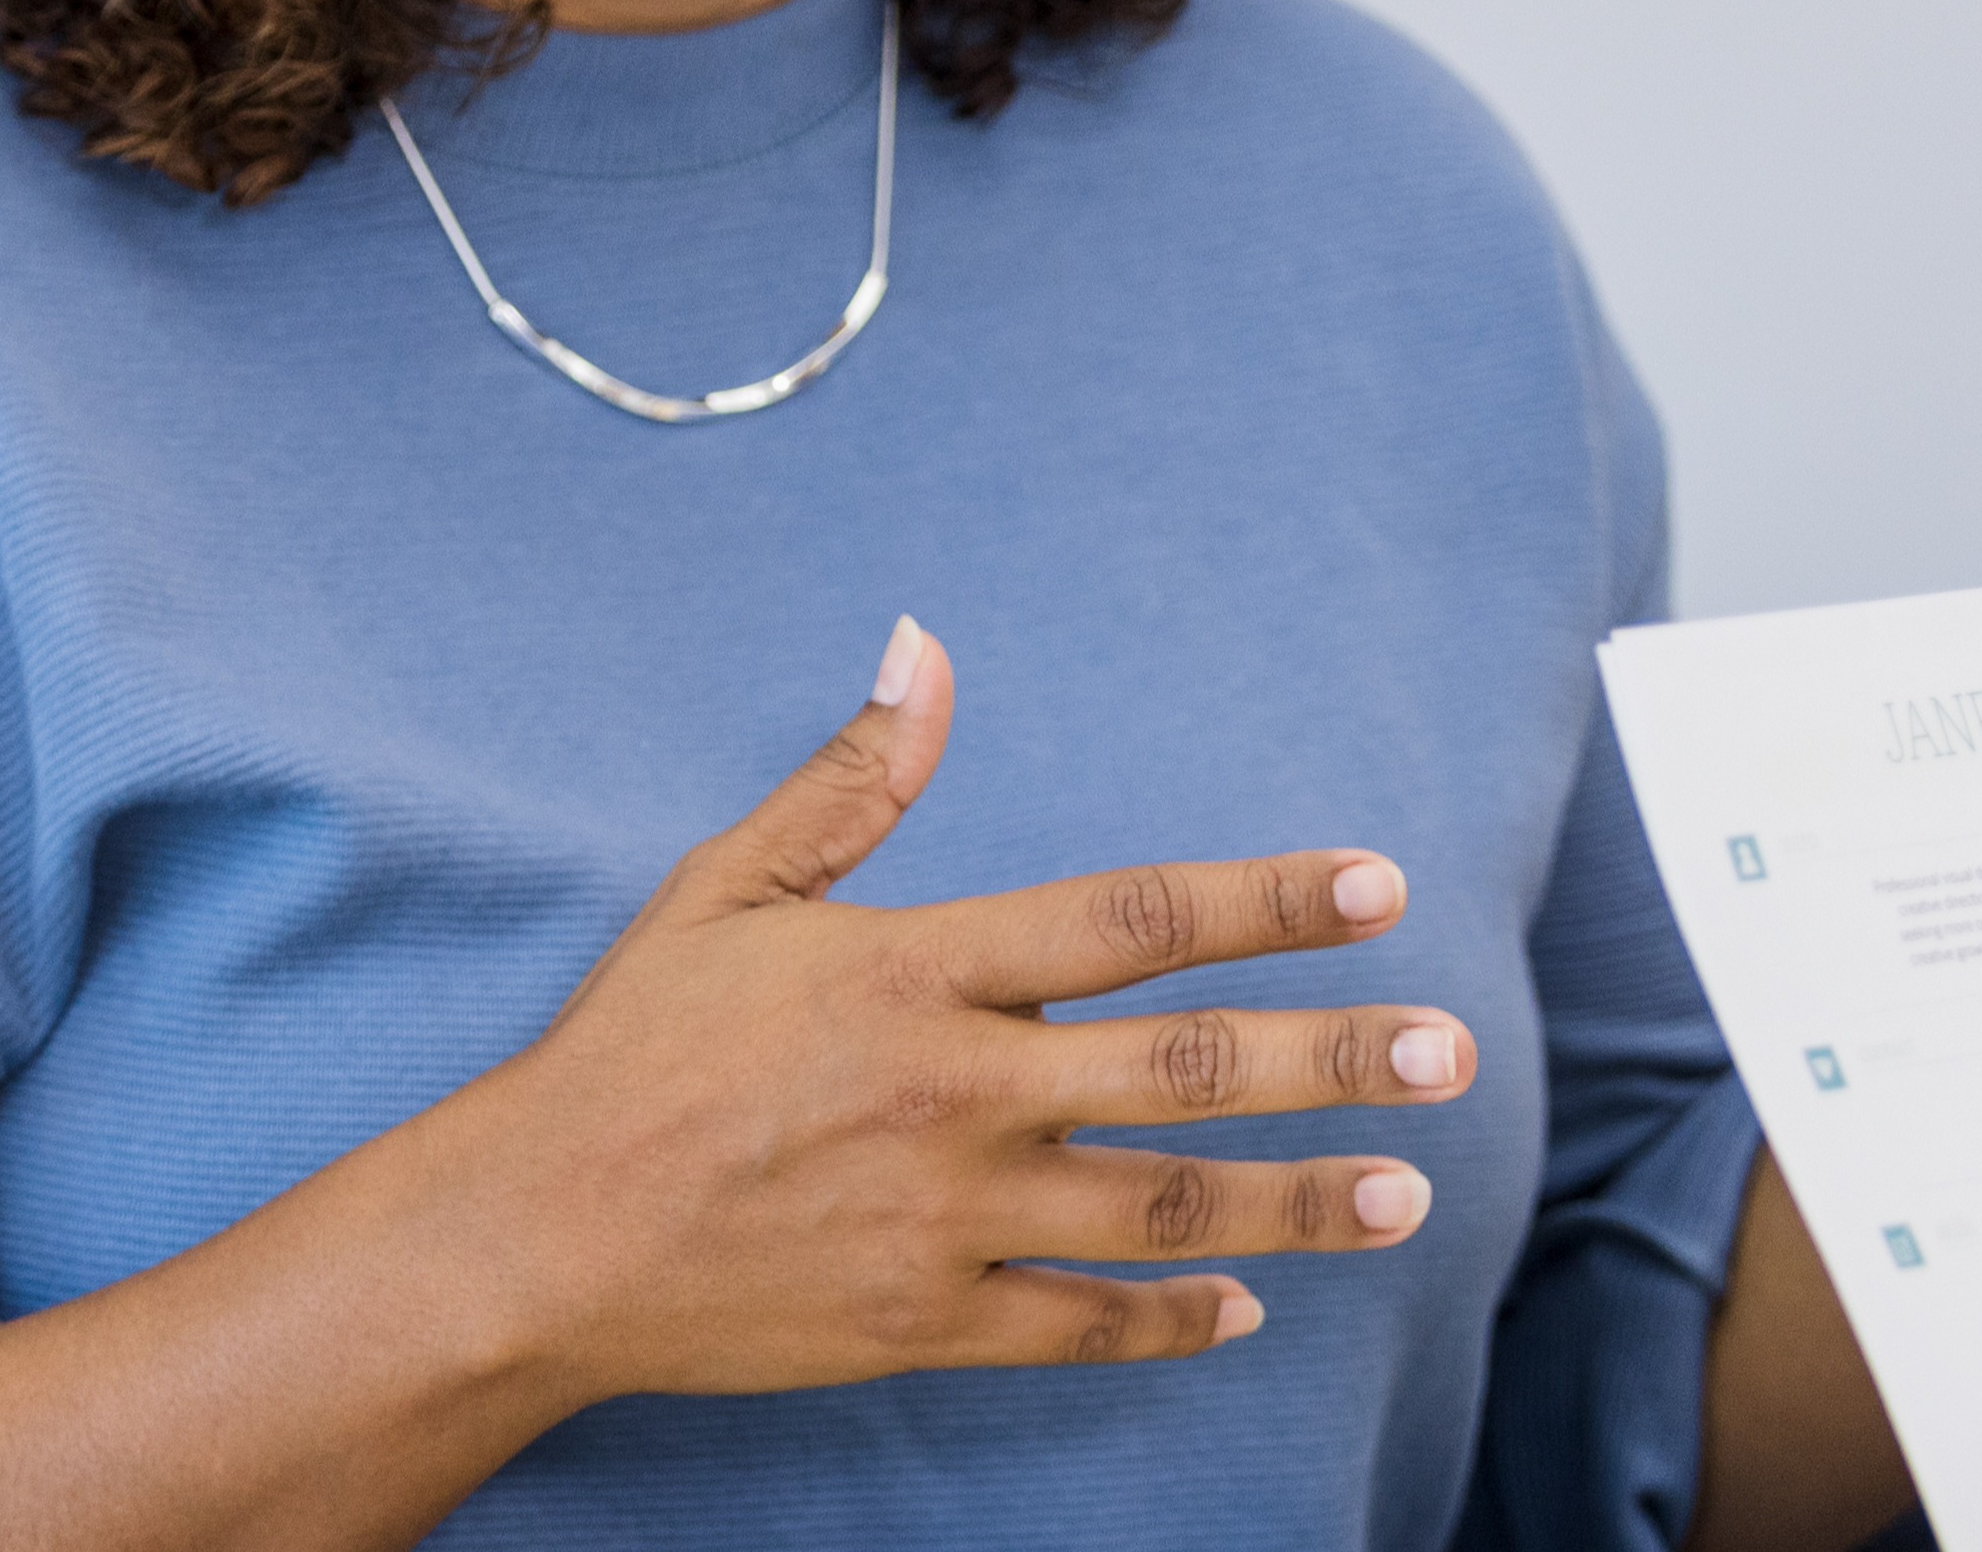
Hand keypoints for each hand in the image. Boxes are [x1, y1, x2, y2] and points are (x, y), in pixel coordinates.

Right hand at [424, 615, 1478, 1397]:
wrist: (530, 1239)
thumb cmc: (629, 1055)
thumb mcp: (728, 890)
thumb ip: (852, 780)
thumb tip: (925, 652)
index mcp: (918, 974)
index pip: (1132, 919)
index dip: (1267, 900)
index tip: (1378, 886)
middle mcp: (954, 1095)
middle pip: (1184, 1068)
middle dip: (1333, 1058)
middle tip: (1451, 1054)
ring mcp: (945, 1220)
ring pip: (1164, 1210)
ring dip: (1298, 1200)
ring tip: (1404, 1193)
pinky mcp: (921, 1324)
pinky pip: (1079, 1329)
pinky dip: (1170, 1321)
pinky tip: (1247, 1307)